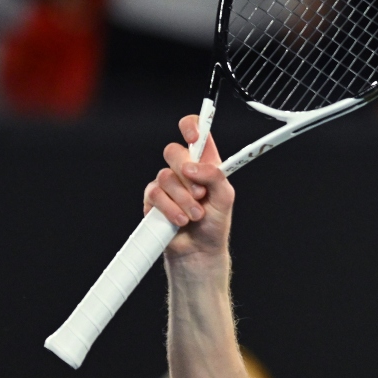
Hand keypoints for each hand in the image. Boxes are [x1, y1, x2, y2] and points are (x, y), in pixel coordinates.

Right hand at [144, 115, 234, 265]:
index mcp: (204, 163)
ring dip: (183, 199)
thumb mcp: (224, 197)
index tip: (193, 138)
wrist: (199, 251)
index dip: (191, 127)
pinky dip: (171, 209)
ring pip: (165, 176)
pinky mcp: (153, 200)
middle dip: (187, 175)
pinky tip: (181, 220)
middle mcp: (184, 170)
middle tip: (201, 194)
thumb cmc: (215, 224)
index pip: (196, 132)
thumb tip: (192, 167)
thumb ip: (214, 176)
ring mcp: (167, 184)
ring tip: (195, 215)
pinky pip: (155, 195)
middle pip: (173, 151)